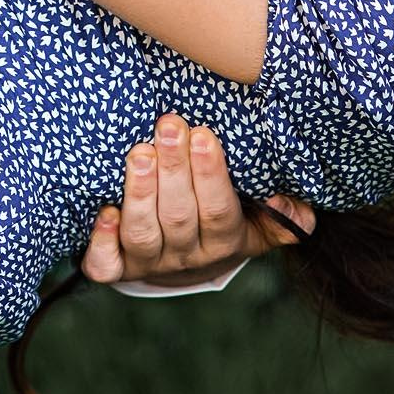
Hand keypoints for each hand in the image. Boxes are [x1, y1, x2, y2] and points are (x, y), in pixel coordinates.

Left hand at [84, 113, 315, 285]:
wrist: (186, 263)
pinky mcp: (117, 268)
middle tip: (169, 126)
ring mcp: (150, 263)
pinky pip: (105, 265)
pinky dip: (102, 239)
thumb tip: (290, 204)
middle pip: (179, 217)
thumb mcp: (261, 223)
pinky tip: (104, 209)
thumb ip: (286, 216)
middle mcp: (186, 256)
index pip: (219, 211)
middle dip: (174, 170)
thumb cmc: (224, 223)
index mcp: (224, 242)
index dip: (211, 175)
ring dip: (139, 192)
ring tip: (139, 152)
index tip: (203, 133)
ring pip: (143, 234)